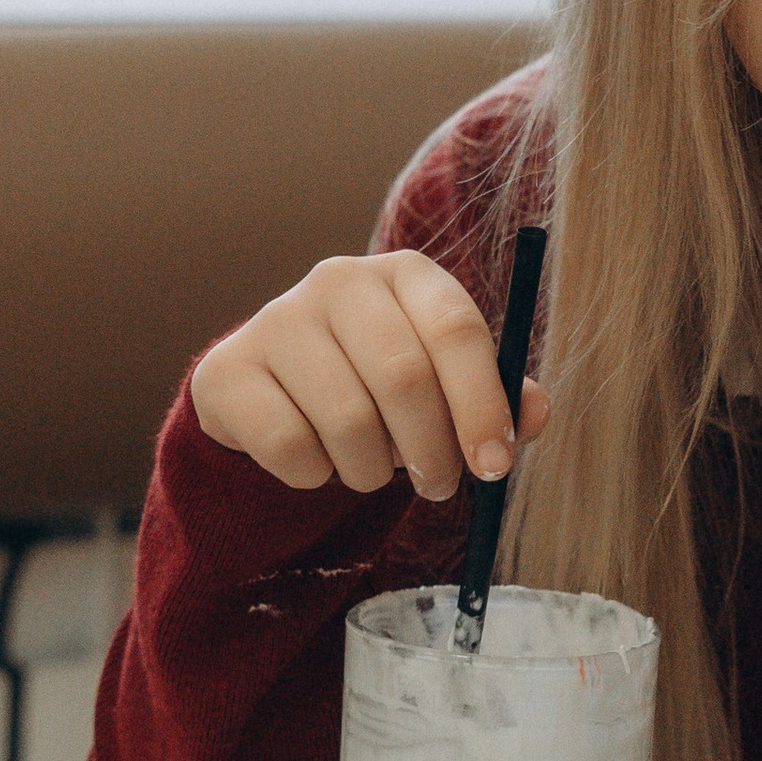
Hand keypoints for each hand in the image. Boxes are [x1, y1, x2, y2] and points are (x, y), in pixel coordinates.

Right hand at [191, 251, 552, 497]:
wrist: (274, 396)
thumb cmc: (378, 387)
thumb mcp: (442, 385)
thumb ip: (493, 398)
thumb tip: (534, 415)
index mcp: (406, 274)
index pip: (455, 328)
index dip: (482, 403)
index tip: (496, 464)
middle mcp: (339, 280)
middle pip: (403, 378)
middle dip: (432, 451)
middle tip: (438, 486)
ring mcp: (276, 319)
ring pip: (348, 421)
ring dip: (373, 469)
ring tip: (374, 467)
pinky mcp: (227, 370)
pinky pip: (291, 447)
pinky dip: (316, 475)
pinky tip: (318, 460)